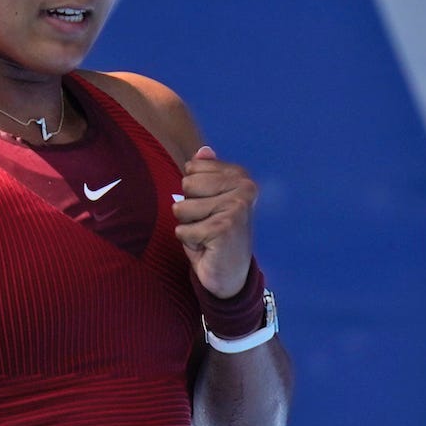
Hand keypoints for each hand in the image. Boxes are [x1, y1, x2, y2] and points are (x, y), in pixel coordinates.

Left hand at [173, 145, 256, 299]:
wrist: (230, 275)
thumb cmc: (214, 235)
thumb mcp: (208, 200)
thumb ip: (206, 173)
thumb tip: (203, 150)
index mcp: (240, 176)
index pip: (192, 168)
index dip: (192, 192)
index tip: (209, 208)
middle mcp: (244, 188)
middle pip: (186, 184)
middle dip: (188, 209)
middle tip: (207, 224)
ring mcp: (236, 207)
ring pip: (182, 208)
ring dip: (188, 227)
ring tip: (206, 236)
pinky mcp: (225, 227)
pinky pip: (183, 230)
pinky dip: (189, 243)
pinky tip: (207, 248)